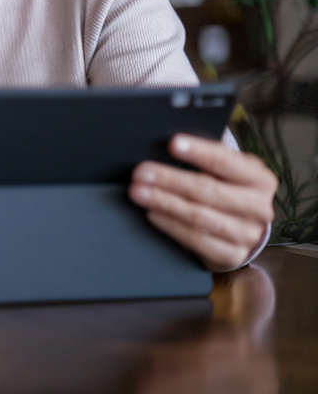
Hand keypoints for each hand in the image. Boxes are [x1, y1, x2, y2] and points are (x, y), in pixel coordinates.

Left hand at [129, 134, 276, 271]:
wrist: (241, 228)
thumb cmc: (225, 188)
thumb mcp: (224, 171)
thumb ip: (204, 159)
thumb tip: (168, 147)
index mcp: (260, 179)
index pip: (226, 162)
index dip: (198, 152)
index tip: (172, 144)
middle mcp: (259, 208)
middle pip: (208, 190)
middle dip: (170, 180)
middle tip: (141, 172)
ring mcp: (247, 234)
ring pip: (200, 217)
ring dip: (165, 203)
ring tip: (139, 192)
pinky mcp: (232, 255)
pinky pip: (196, 240)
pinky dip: (170, 225)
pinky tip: (152, 214)